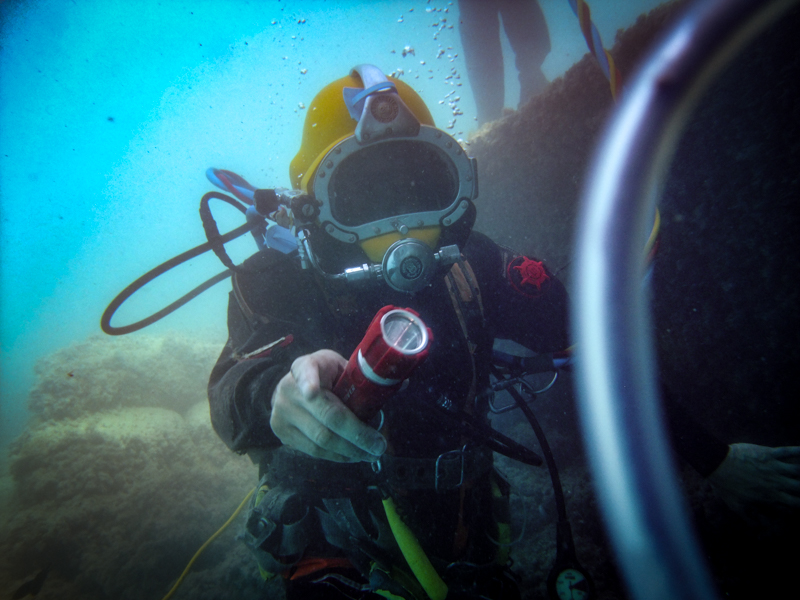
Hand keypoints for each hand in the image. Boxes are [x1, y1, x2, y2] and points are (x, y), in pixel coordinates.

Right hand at [270, 349, 386, 462]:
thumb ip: (364, 375)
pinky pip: (314, 451)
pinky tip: (353, 456)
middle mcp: (288, 390)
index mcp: (304, 366)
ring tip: (371, 454)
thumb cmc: (322, 376)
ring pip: (320, 440)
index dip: (308, 382)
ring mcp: (281, 414)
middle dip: (356, 436)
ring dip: (349, 451)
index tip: (312, 392)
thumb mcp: (339, 367)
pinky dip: (337, 456)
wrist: (287, 389)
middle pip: (326, 417)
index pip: (305, 371)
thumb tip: (402, 384)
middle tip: (379, 446)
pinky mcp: (281, 434)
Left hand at [707, 443, 799, 524]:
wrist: (717, 464)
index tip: (798, 500)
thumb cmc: (725, 484)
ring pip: (797, 469)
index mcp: (770, 495)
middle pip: (799, 486)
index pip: (794, 503)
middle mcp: (775, 482)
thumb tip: (755, 527)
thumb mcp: (735, 505)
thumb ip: (747, 517)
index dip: (799, 503)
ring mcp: (773, 467)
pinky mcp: (768, 453)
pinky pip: (787, 451)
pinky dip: (798, 450)